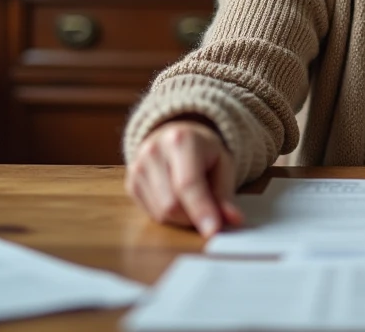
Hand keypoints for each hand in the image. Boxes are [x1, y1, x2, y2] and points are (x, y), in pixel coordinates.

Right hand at [125, 118, 244, 236]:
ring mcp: (138, 168)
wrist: (175, 134)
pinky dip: (168, 216)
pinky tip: (177, 199)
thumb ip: (225, 194)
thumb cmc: (203, 151)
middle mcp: (154, 151)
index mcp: (181, 140)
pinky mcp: (130, 183)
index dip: (201, 210)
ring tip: (193, 201)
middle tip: (208, 213)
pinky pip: (151, 214)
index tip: (213, 231)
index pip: (188, 183)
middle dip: (193, 217)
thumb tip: (234, 220)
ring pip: (160, 213)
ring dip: (181, 219)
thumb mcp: (222, 164)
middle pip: (171, 204)